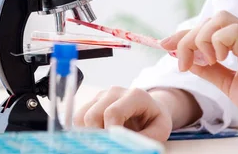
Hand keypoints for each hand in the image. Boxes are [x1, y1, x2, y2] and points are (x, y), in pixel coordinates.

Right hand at [73, 87, 199, 140]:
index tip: (114, 145)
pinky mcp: (93, 101)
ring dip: (89, 133)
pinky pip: (78, 118)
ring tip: (103, 142)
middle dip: (97, 135)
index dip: (110, 132)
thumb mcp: (159, 130)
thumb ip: (146, 138)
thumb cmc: (154, 120)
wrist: (150, 108)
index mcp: (135, 95)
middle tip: (107, 146)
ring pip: (81, 116)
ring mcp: (102, 95)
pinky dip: (84, 130)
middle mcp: (115, 91)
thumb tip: (126, 146)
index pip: (113, 113)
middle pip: (93, 114)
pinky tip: (97, 136)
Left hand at [161, 11, 237, 151]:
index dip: (185, 33)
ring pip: (220, 19)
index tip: (165, 45)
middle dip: (187, 37)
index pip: (211, 27)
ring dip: (201, 39)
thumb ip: (209, 70)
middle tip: (182, 62)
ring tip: (205, 62)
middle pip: (212, 19)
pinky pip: (232, 31)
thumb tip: (187, 59)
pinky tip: (218, 61)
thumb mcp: (228, 84)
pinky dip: (216, 42)